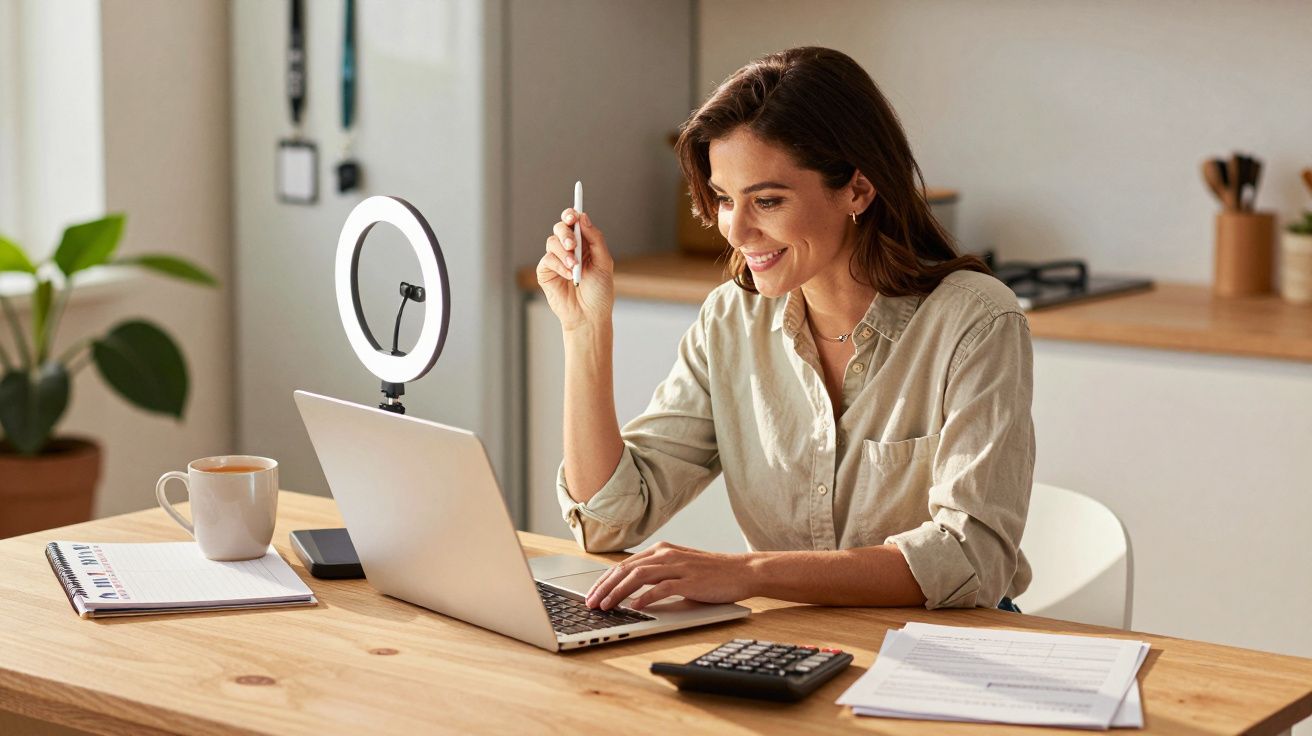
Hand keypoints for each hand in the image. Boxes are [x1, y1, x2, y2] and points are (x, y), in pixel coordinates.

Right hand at [536, 209, 614, 331]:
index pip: (574, 223)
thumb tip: (583, 217)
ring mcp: (556, 260)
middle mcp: (569, 249)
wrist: (590, 316)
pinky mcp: (546, 272)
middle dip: (565, 232)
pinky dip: (559, 265)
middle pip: (560, 227)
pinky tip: (570, 276)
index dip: (571, 215)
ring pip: (552, 242)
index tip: (573, 215)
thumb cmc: (600, 292)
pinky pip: (547, 260)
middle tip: (573, 244)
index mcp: (585, 244)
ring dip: (564, 252)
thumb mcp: (604, 262)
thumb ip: (595, 239)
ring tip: (575, 267)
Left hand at [584, 542, 755, 610]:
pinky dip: (646, 596)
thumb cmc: (711, 574)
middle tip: (591, 603)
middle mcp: (666, 554)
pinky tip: (635, 606)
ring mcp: (678, 566)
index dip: (604, 581)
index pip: (623, 565)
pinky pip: (662, 587)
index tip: (591, 595)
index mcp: (661, 551)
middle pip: (625, 569)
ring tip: (606, 606)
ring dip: (618, 592)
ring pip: (638, 576)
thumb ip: (657, 576)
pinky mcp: (689, 580)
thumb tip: (631, 592)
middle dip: (604, 587)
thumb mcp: (679, 570)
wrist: (742, 571)